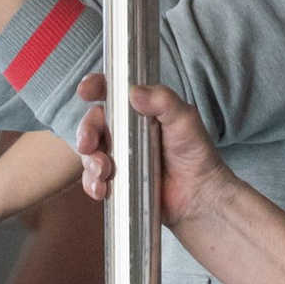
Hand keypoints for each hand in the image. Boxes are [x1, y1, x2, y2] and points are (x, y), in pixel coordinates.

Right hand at [74, 69, 227, 229]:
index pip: (111, 93)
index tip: (85, 91)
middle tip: (89, 144)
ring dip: (90, 162)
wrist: (199, 196)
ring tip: (104, 171)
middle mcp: (125, 132)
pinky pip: (94, 181)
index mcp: (138, 111)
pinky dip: (92, 184)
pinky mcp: (117, 182)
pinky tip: (102, 190)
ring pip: (90, 154)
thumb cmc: (195, 153)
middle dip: (85, 132)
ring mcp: (119, 158)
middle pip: (93, 124)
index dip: (94, 87)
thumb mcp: (184, 119)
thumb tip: (134, 92)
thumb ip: (163, 101)